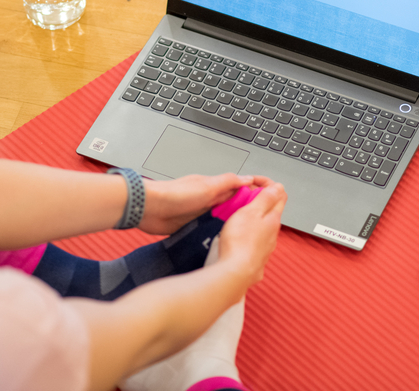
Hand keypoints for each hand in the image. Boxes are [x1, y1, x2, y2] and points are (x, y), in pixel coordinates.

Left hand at [138, 173, 272, 235]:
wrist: (148, 209)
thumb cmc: (174, 195)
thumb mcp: (206, 186)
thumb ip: (227, 182)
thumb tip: (248, 179)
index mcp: (215, 187)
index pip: (241, 187)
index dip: (255, 191)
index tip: (270, 197)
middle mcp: (210, 198)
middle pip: (234, 203)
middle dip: (248, 209)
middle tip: (262, 220)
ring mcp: (201, 212)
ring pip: (224, 216)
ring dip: (233, 222)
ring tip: (247, 233)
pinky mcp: (193, 224)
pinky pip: (210, 228)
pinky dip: (218, 231)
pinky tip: (225, 239)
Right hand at [216, 182, 285, 286]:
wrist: (235, 272)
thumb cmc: (240, 242)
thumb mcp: (251, 212)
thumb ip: (265, 198)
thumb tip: (278, 187)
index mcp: (273, 218)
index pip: (280, 194)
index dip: (268, 183)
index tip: (253, 182)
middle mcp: (273, 232)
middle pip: (271, 209)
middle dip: (258, 199)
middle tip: (242, 197)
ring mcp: (266, 246)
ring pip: (263, 225)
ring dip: (253, 215)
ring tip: (237, 214)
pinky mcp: (256, 256)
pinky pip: (255, 238)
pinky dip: (248, 230)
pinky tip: (237, 233)